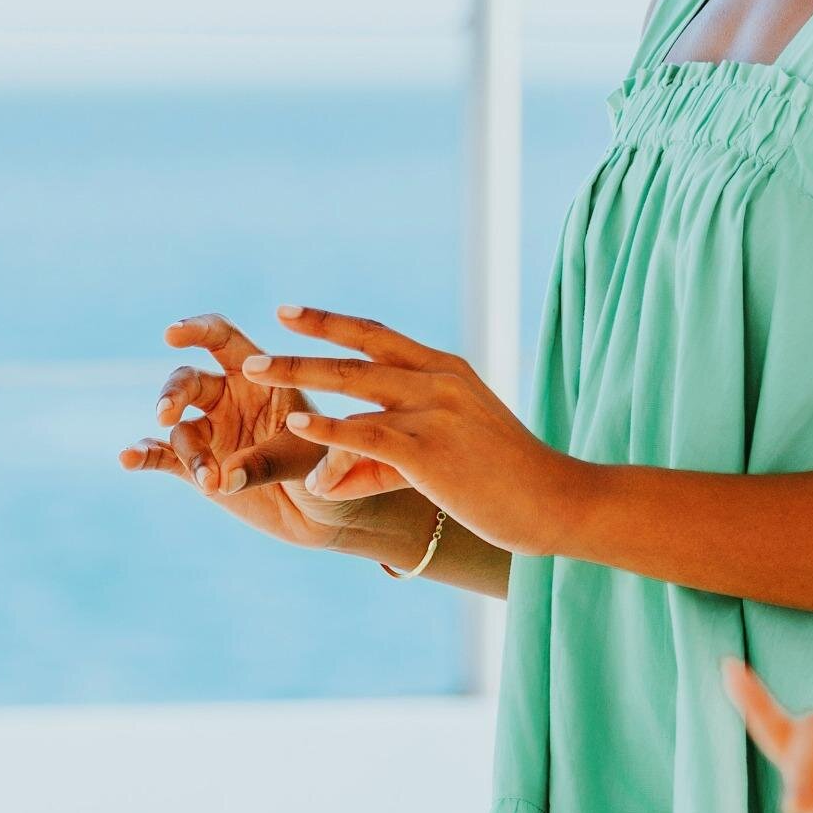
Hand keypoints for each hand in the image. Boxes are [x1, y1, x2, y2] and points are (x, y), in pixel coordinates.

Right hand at [119, 313, 427, 558]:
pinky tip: (128, 458)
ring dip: (189, 452)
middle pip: (187, 379)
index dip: (196, 329)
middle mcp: (229, 397)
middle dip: (172, 392)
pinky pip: (163, 456)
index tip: (172, 333)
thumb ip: (264, 463)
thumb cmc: (329, 470)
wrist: (329, 512)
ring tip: (212, 479)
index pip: (222, 339)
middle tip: (166, 413)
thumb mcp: (306, 461)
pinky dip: (143, 456)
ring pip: (179, 427)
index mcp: (261, 375)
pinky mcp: (199, 467)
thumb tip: (223, 477)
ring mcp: (211, 432)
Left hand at [241, 306, 579, 558]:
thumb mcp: (451, 449)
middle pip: (358, 352)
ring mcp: (435, 411)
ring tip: (257, 371)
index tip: (291, 313)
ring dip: (300, 374)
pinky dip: (329, 427)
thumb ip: (386, 455)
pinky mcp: (430, 449)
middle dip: (304, 344)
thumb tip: (329, 474)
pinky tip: (299, 423)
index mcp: (446, 371)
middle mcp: (439, 380)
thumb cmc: (505, 482)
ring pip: (354, 383)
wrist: (555, 500)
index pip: (379, 336)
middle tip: (260, 342)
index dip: (332, 323)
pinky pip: (368, 432)